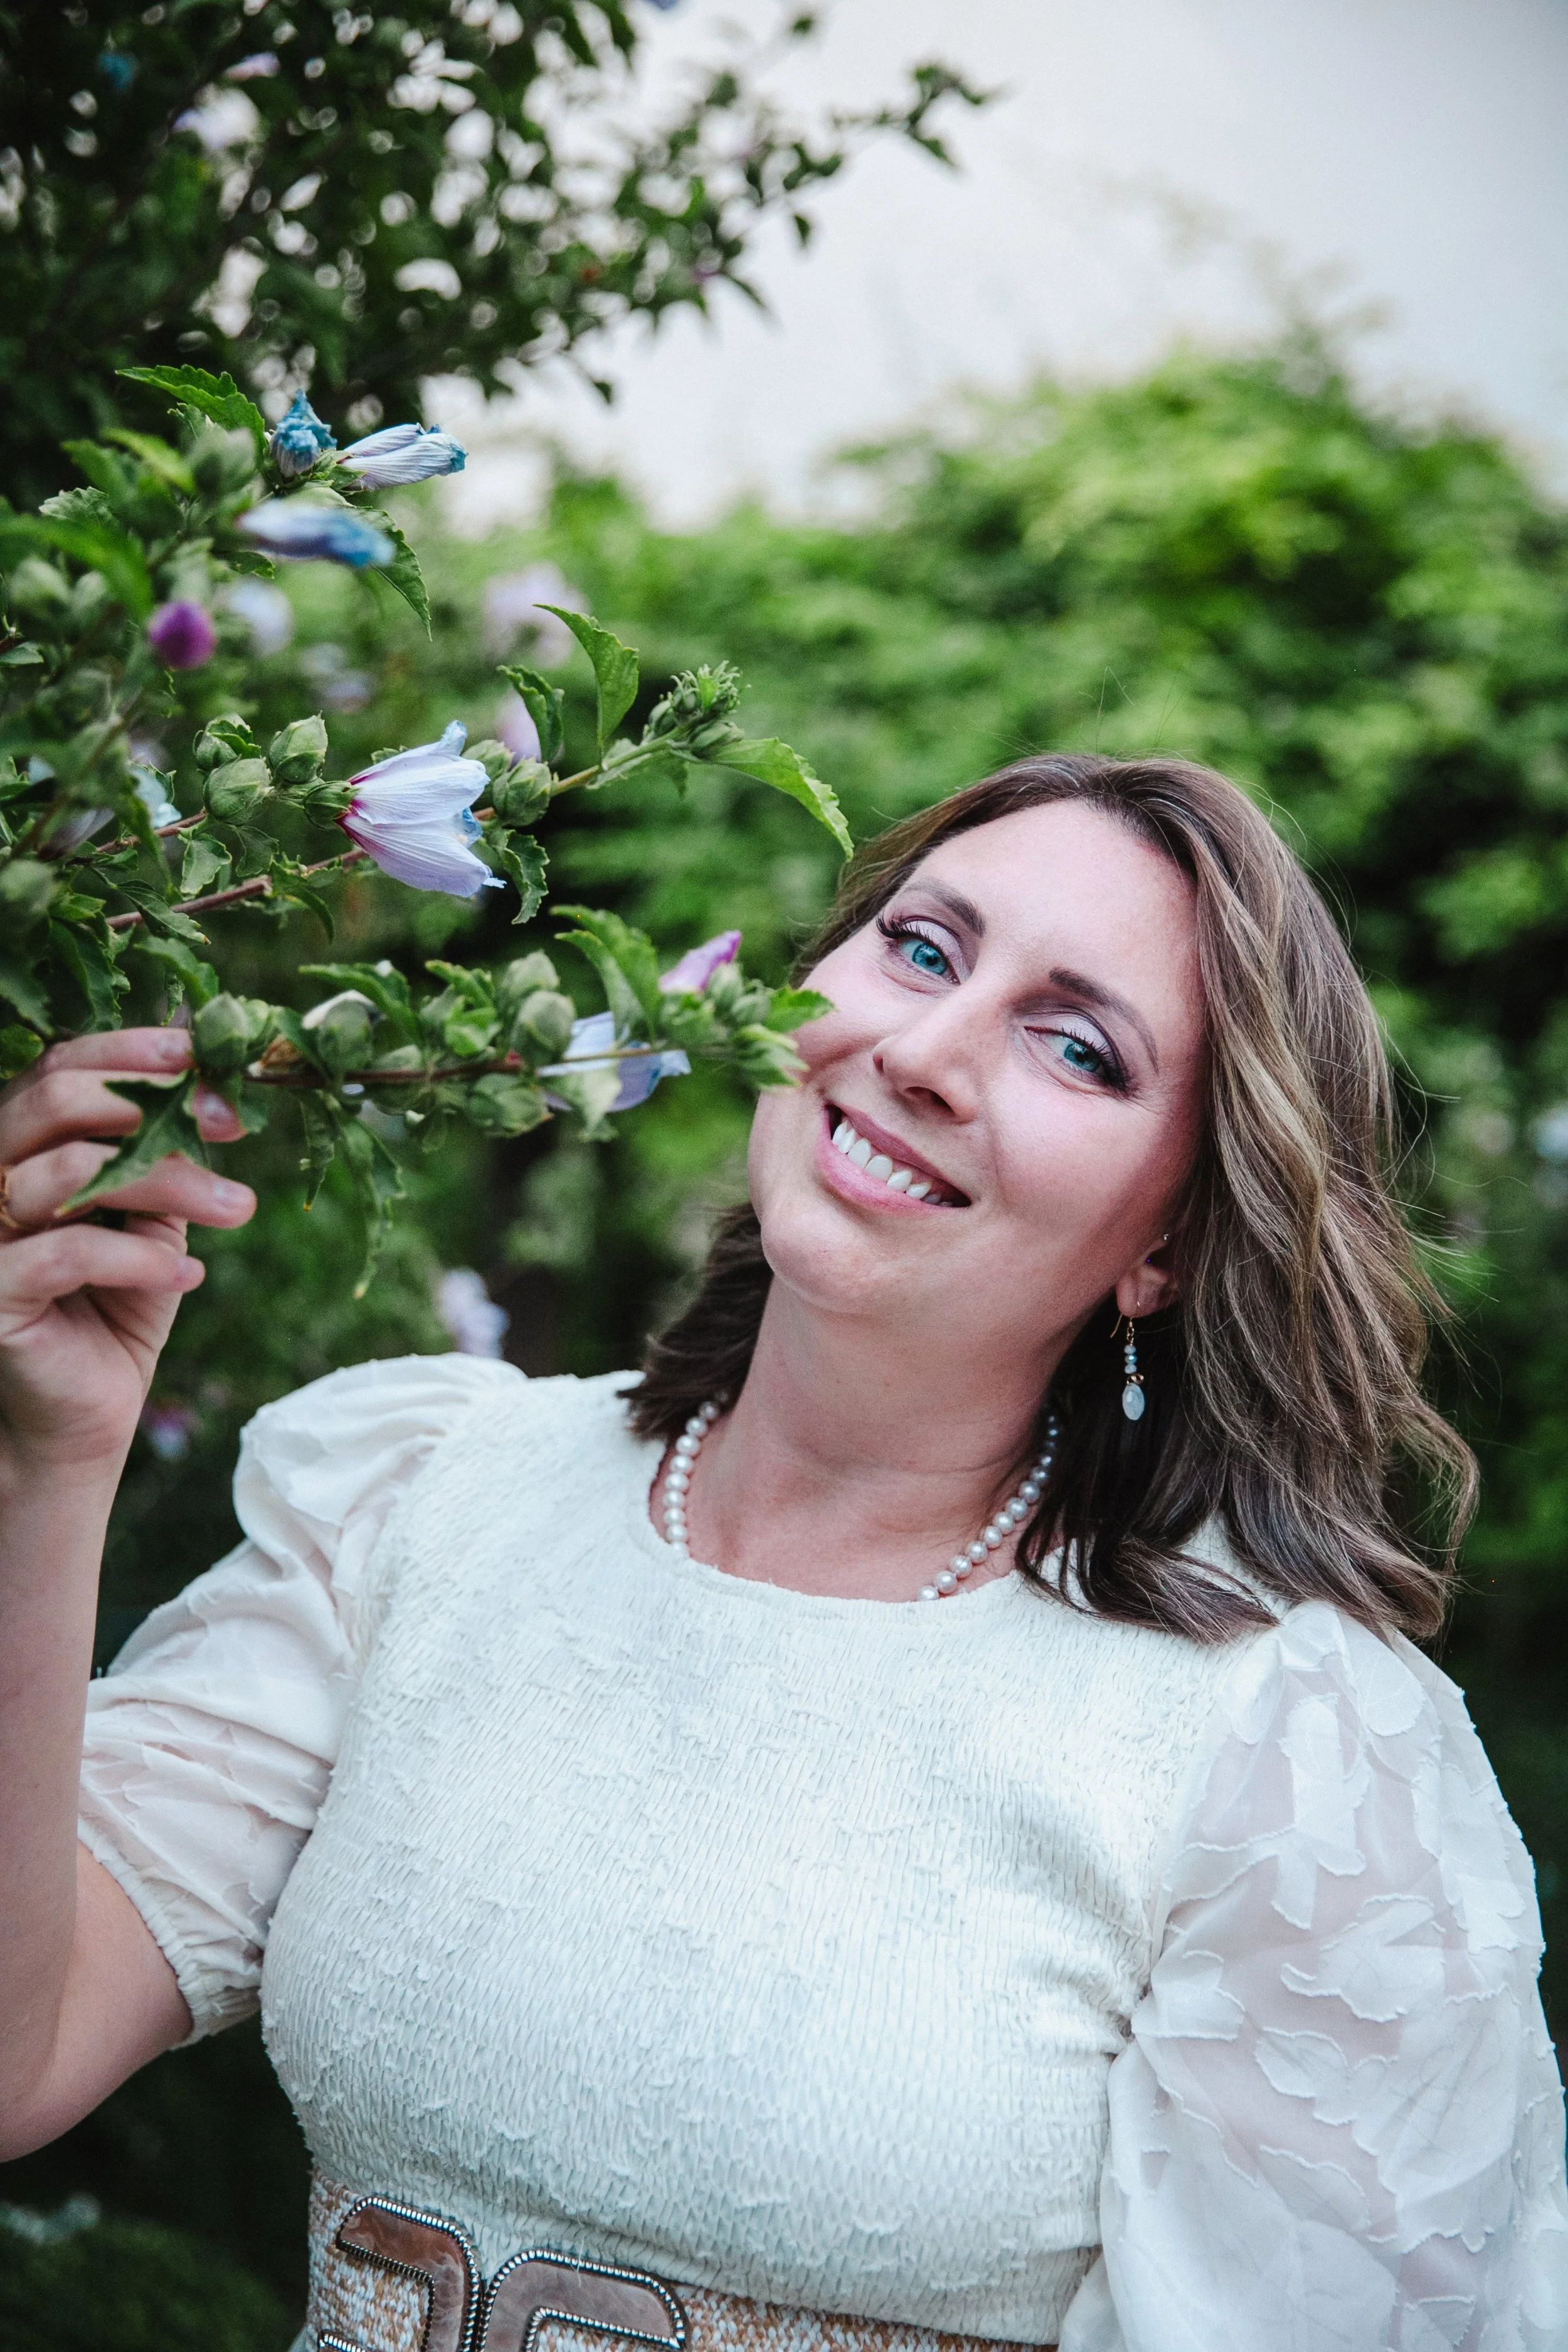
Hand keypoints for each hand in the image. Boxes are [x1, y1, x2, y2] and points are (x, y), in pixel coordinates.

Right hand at [0, 1030, 254, 1473]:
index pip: (61, 1066)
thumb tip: (215, 1093)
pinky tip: (188, 1279)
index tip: (209, 1063)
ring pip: (67, 1170)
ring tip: (238, 1207)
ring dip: (168, 1180)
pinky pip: (64, 1253)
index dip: (134, 1054)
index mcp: (23, 1144)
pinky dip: (138, 1260)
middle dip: (154, 1102)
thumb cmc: (117, 1309)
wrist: (85, 1417)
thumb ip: (164, 1162)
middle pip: (54, 1099)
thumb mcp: (152, 1223)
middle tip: (233, 1123)